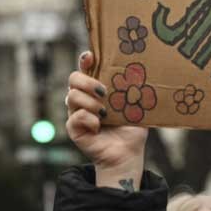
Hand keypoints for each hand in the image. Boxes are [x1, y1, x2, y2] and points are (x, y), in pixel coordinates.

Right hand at [66, 51, 147, 188]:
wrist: (127, 153)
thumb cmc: (132, 128)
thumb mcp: (136, 105)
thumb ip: (134, 89)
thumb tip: (139, 71)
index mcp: (97, 88)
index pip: (86, 68)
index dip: (86, 60)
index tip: (91, 56)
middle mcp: (84, 98)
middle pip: (73, 79)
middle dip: (87, 82)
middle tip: (104, 92)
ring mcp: (77, 112)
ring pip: (71, 96)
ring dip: (89, 102)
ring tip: (104, 113)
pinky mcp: (74, 128)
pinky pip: (74, 117)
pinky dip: (88, 119)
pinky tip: (98, 126)